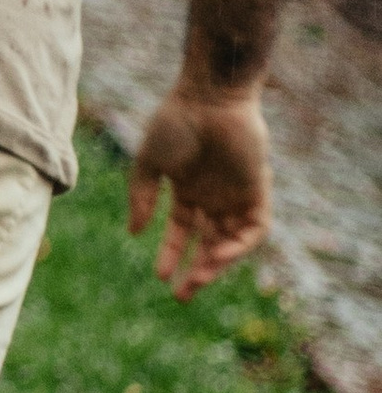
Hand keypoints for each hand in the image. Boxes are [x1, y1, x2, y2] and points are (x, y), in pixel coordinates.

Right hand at [127, 79, 272, 295]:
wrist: (209, 97)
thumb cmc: (175, 122)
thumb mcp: (148, 163)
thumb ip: (141, 196)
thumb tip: (134, 232)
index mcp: (186, 188)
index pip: (181, 231)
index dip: (171, 254)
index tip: (160, 277)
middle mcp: (213, 195)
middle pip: (207, 243)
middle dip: (195, 271)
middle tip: (182, 296)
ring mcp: (236, 194)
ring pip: (230, 241)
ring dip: (216, 263)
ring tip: (197, 278)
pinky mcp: (257, 190)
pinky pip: (254, 228)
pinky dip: (239, 245)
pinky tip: (219, 255)